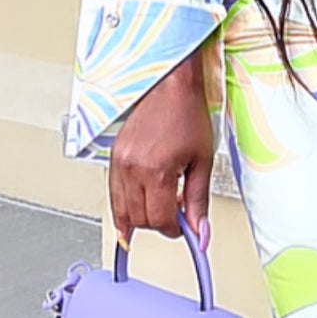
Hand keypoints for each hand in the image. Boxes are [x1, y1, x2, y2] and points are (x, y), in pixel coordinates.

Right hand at [109, 47, 213, 245]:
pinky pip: (113, 194)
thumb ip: (199, 201)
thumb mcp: (202, 161)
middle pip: (139, 219)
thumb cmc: (186, 115)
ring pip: (122, 211)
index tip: (185, 227)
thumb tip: (200, 231)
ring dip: (141, 218)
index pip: (160, 220)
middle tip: (177, 215)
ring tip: (159, 209)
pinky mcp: (114, 158)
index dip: (175, 230)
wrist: (169, 86)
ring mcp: (120, 163)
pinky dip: (122, 208)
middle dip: (159, 224)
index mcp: (157, 171)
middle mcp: (133, 169)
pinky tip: (131, 217)